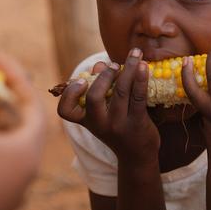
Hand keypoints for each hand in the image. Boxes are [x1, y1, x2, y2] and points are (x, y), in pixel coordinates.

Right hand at [57, 48, 158, 164]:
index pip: (65, 111)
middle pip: (94, 97)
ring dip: (128, 68)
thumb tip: (101, 65)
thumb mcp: (104, 113)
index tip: (81, 81)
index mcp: (86, 121)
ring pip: (121, 91)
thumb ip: (100, 87)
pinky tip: (144, 66)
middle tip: (114, 64)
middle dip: (104, 75)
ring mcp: (119, 124)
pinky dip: (141, 78)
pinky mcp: (137, 122)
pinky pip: (138, 96)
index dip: (69, 94)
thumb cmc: (118, 127)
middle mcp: (100, 124)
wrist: (137, 155)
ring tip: (135, 54)